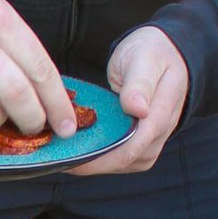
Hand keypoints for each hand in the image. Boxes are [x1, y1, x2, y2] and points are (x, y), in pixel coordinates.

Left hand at [67, 26, 188, 175]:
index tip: (68, 157)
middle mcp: (158, 137)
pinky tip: (75, 146)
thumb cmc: (152, 53)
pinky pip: (116, 159)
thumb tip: (137, 109)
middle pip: (120, 161)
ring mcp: (149, 145)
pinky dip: (95, 155)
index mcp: (162, 115)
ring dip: (89, 160)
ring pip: (116, 164)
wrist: (163, 56)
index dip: (98, 159)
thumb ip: (140, 83)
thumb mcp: (144, 59)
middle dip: (87, 162)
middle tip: (54, 155)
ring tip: (60, 150)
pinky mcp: (139, 147)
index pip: (131, 149)